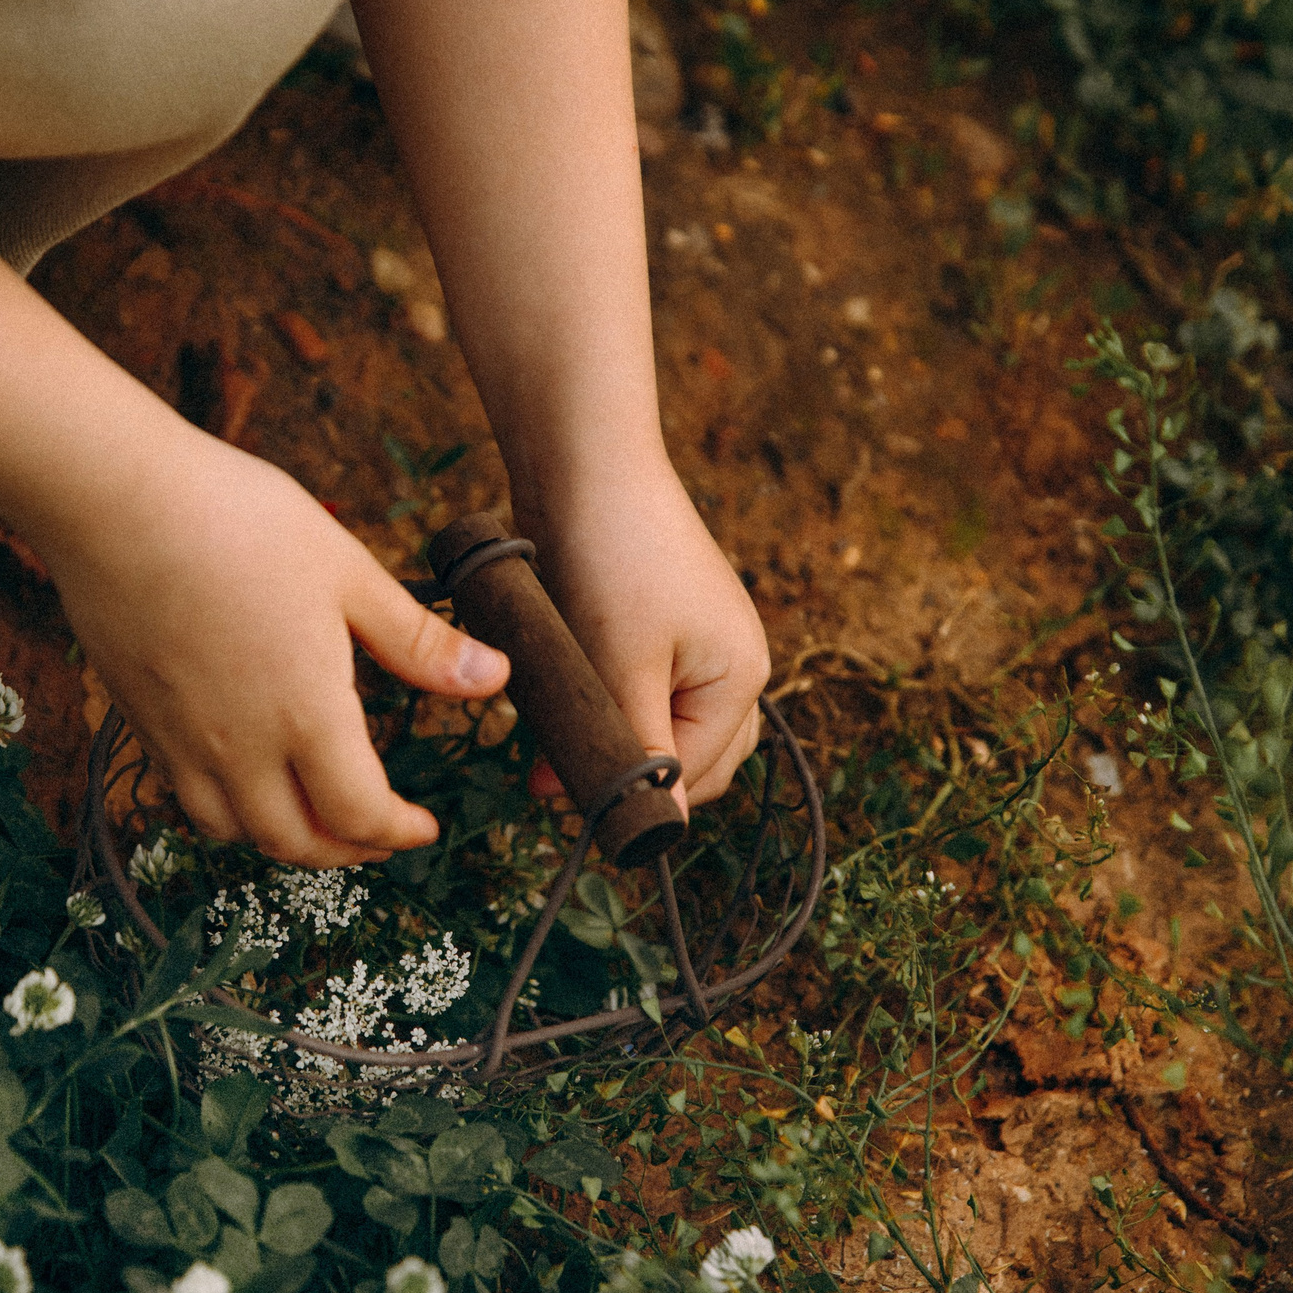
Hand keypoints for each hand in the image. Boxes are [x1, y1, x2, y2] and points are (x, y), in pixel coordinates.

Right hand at [44, 437, 510, 866]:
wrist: (116, 501)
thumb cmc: (239, 523)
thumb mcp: (347, 574)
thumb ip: (418, 642)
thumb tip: (494, 677)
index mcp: (305, 715)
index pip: (361, 816)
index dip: (398, 833)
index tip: (424, 826)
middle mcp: (239, 748)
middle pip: (297, 841)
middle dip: (348, 850)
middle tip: (378, 835)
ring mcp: (180, 741)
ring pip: (236, 831)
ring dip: (286, 838)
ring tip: (316, 815)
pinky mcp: (140, 721)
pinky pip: (187, 798)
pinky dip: (228, 812)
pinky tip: (244, 776)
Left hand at [521, 457, 768, 812]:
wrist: (586, 464)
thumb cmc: (610, 562)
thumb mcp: (622, 669)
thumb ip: (641, 750)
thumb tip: (660, 829)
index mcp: (743, 679)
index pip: (694, 775)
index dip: (629, 795)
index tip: (555, 796)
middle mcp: (735, 664)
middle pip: (692, 758)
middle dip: (628, 771)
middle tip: (549, 773)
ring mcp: (701, 642)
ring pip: (666, 725)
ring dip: (616, 737)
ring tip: (553, 731)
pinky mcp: (662, 624)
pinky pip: (646, 687)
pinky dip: (610, 701)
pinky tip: (565, 691)